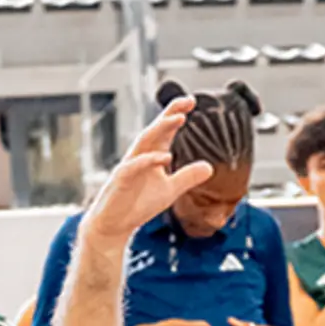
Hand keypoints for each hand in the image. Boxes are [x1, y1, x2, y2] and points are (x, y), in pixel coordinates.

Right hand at [81, 96, 213, 248]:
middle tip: (187, 101)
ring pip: (144, 141)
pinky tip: (165, 157)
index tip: (192, 101)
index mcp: (151, 155)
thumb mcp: (169, 191)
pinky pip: (134, 166)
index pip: (164, 131)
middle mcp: (140, 155)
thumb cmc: (138, 204)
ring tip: (179, 118)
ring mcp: (129, 166)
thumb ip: (187, 177)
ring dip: (160, 128)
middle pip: (154, 129)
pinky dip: (149, 160)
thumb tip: (210, 167)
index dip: (176, 114)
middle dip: (170, 113)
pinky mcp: (121, 181)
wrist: (115, 225)